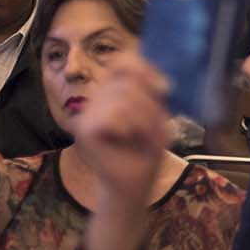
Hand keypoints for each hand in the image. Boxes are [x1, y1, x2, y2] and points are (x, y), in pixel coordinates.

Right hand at [73, 55, 170, 206]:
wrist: (134, 185)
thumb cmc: (146, 152)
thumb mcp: (157, 116)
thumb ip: (152, 92)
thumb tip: (151, 68)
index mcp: (112, 94)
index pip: (124, 64)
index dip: (145, 69)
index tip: (165, 89)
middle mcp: (96, 100)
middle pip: (126, 81)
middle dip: (149, 103)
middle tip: (153, 126)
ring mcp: (87, 114)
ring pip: (121, 97)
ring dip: (142, 118)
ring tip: (142, 136)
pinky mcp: (85, 130)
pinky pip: (111, 115)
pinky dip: (129, 126)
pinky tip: (129, 139)